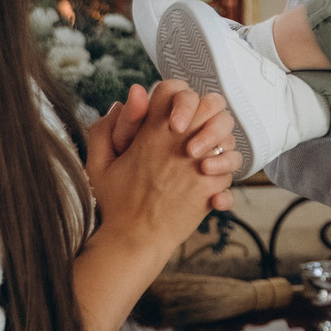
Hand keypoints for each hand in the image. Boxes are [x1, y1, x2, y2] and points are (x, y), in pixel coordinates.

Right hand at [88, 83, 239, 255]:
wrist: (134, 240)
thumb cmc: (116, 203)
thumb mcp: (99, 164)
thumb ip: (104, 131)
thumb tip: (120, 103)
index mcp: (151, 131)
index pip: (174, 89)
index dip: (178, 96)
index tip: (173, 116)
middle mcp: (178, 142)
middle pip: (212, 104)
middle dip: (210, 113)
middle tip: (198, 133)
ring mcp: (198, 163)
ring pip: (228, 135)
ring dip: (221, 144)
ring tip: (204, 159)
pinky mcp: (211, 186)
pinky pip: (231, 167)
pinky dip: (224, 172)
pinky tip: (208, 184)